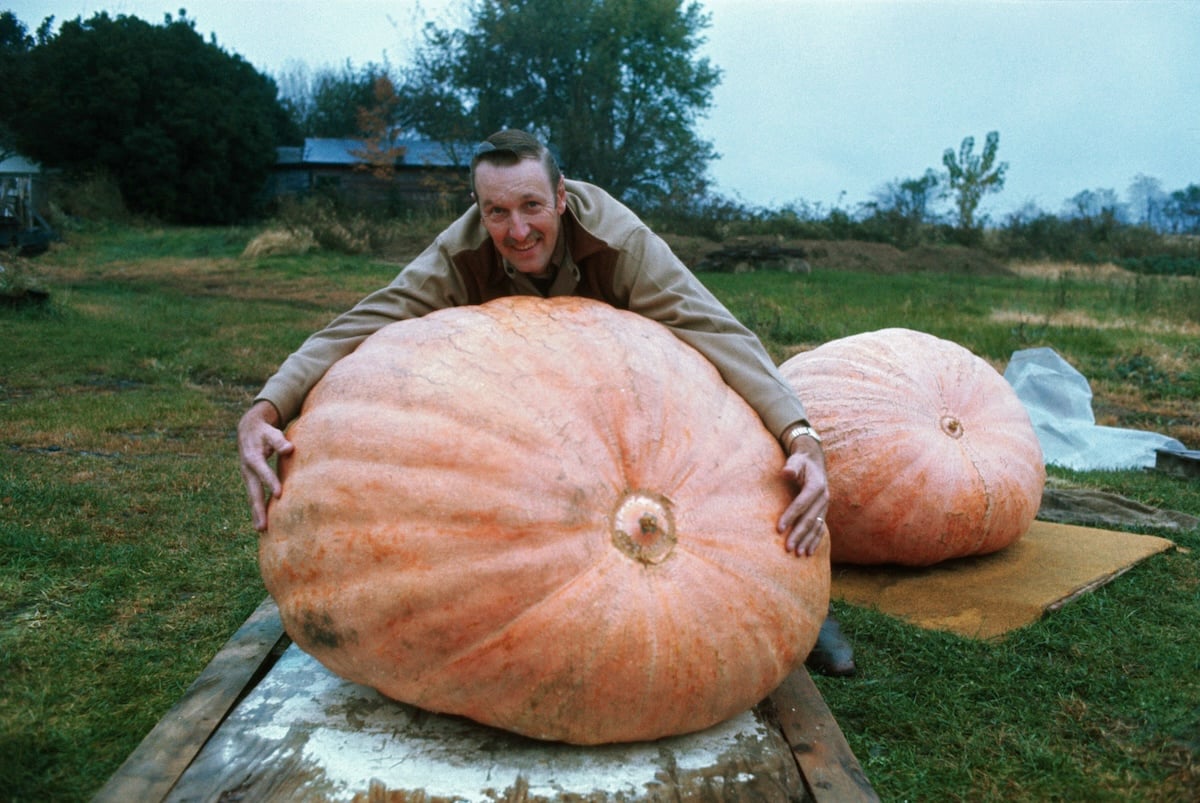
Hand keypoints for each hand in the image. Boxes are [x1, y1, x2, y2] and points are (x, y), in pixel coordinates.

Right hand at [237, 400, 292, 531]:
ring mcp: (247, 476)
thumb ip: (279, 440)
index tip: (278, 494)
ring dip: (256, 513)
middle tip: (263, 526)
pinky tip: (261, 523)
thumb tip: (289, 449)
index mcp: (253, 457)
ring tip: (261, 530)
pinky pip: (254, 496)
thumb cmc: (264, 431)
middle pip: (253, 491)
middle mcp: (248, 470)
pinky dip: (256, 509)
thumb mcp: (271, 432)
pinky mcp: (250, 480)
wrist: (248, 429)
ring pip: (252, 497)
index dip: (270, 481)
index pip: (263, 471)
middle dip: (258, 508)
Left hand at [776, 436, 829, 556]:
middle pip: (810, 519)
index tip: (779, 529)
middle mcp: (823, 498)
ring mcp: (824, 506)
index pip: (801, 504)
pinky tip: (809, 552)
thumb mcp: (796, 460)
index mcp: (816, 486)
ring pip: (816, 526)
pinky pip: (820, 528)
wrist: (814, 462)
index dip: (790, 516)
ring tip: (799, 554)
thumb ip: (792, 466)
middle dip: (798, 534)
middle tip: (788, 548)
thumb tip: (786, 472)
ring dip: (807, 541)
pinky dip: (815, 541)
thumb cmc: (800, 462)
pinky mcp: (823, 512)